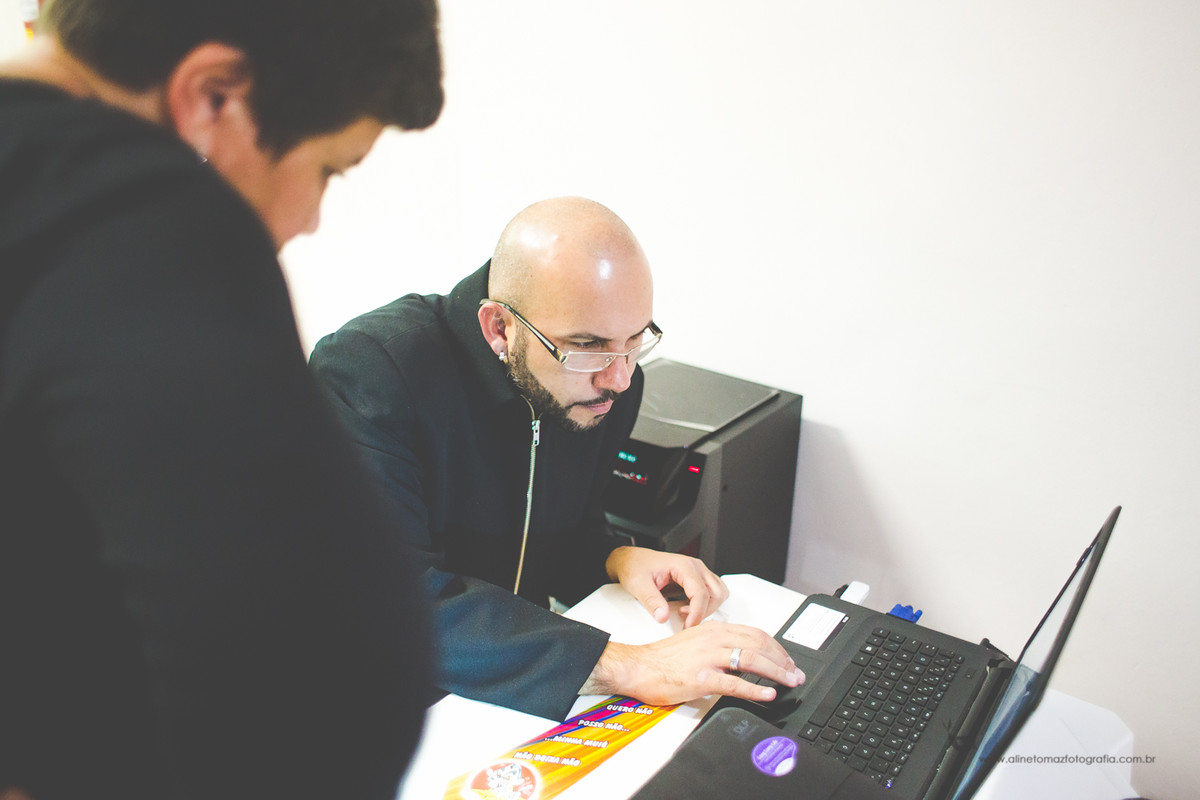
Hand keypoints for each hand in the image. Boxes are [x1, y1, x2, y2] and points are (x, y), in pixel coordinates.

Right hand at [580, 622, 804, 706]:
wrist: (637, 666)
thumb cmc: (661, 659)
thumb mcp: (695, 643)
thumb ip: (718, 646)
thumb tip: (740, 658)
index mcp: (713, 629)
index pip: (755, 633)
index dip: (776, 648)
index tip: (787, 660)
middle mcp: (713, 639)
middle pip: (759, 644)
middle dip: (782, 660)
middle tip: (796, 674)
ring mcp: (708, 657)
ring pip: (752, 659)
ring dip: (776, 672)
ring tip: (789, 682)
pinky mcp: (701, 678)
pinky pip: (735, 682)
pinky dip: (755, 689)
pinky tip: (767, 694)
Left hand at [605, 546, 728, 627]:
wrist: (632, 560)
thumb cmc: (636, 567)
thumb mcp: (639, 584)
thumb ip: (652, 601)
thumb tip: (663, 617)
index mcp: (683, 566)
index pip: (700, 593)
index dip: (696, 614)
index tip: (687, 627)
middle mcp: (695, 567)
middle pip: (715, 593)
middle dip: (703, 612)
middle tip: (684, 622)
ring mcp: (698, 572)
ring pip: (718, 593)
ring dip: (707, 607)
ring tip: (686, 614)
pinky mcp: (697, 578)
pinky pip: (712, 592)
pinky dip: (706, 604)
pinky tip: (689, 608)